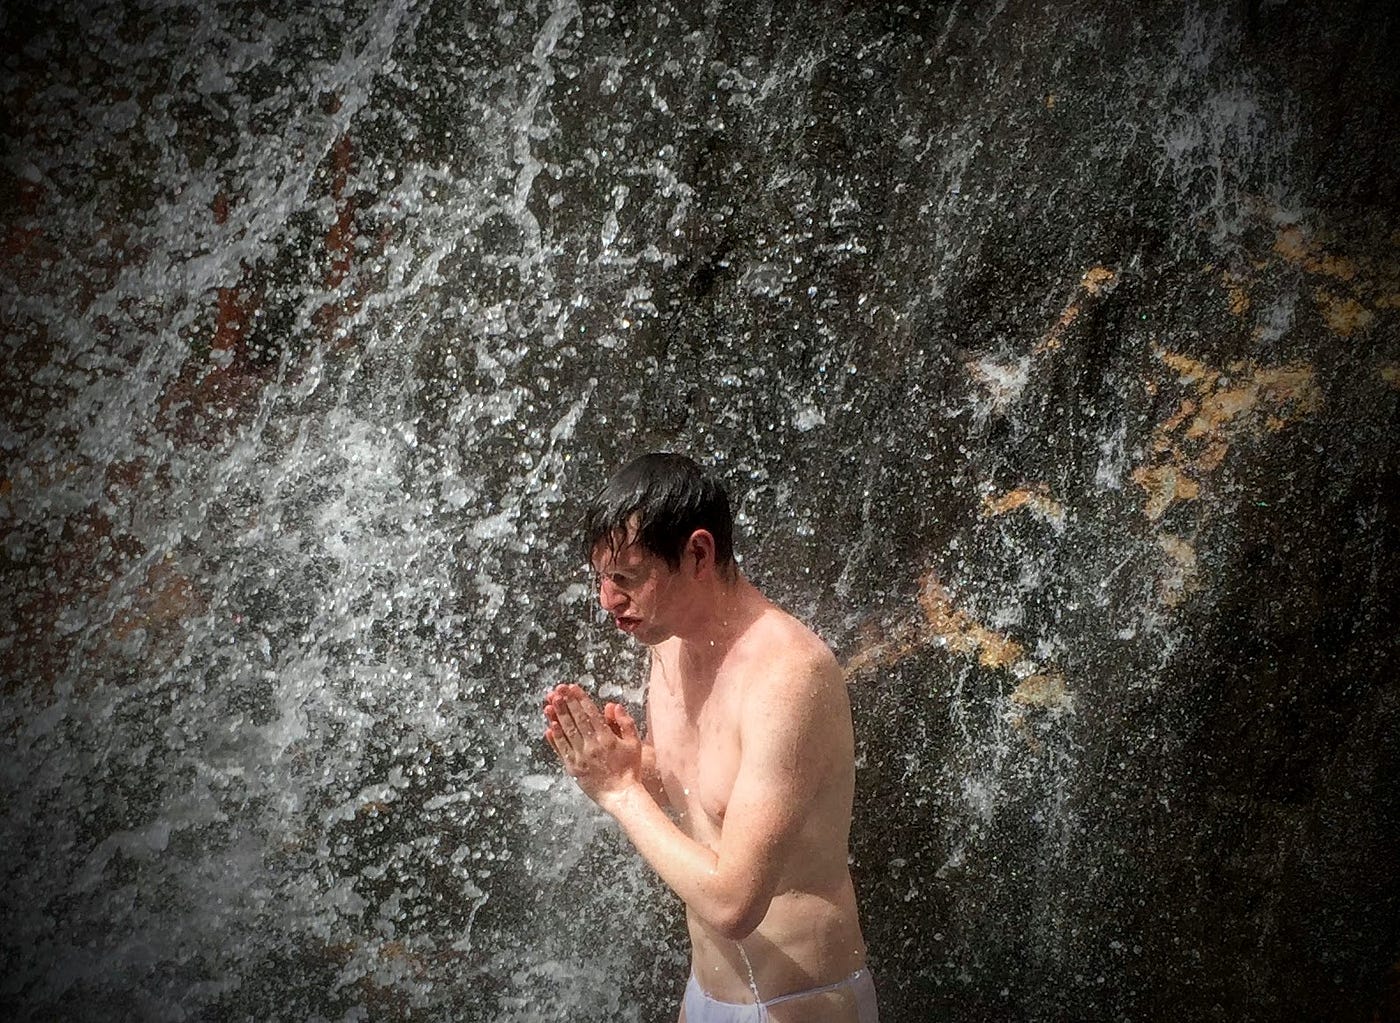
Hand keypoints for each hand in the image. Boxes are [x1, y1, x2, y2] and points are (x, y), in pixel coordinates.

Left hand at [543, 684, 642, 807]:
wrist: (621, 795)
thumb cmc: (629, 769)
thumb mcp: (634, 743)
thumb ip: (626, 722)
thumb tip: (613, 705)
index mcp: (607, 738)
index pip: (591, 713)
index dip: (580, 699)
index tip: (572, 687)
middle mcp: (592, 746)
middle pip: (576, 720)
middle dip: (566, 703)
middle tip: (557, 689)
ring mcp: (581, 757)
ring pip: (566, 732)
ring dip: (557, 716)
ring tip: (550, 702)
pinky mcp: (573, 768)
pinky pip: (562, 750)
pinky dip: (555, 738)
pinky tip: (549, 726)